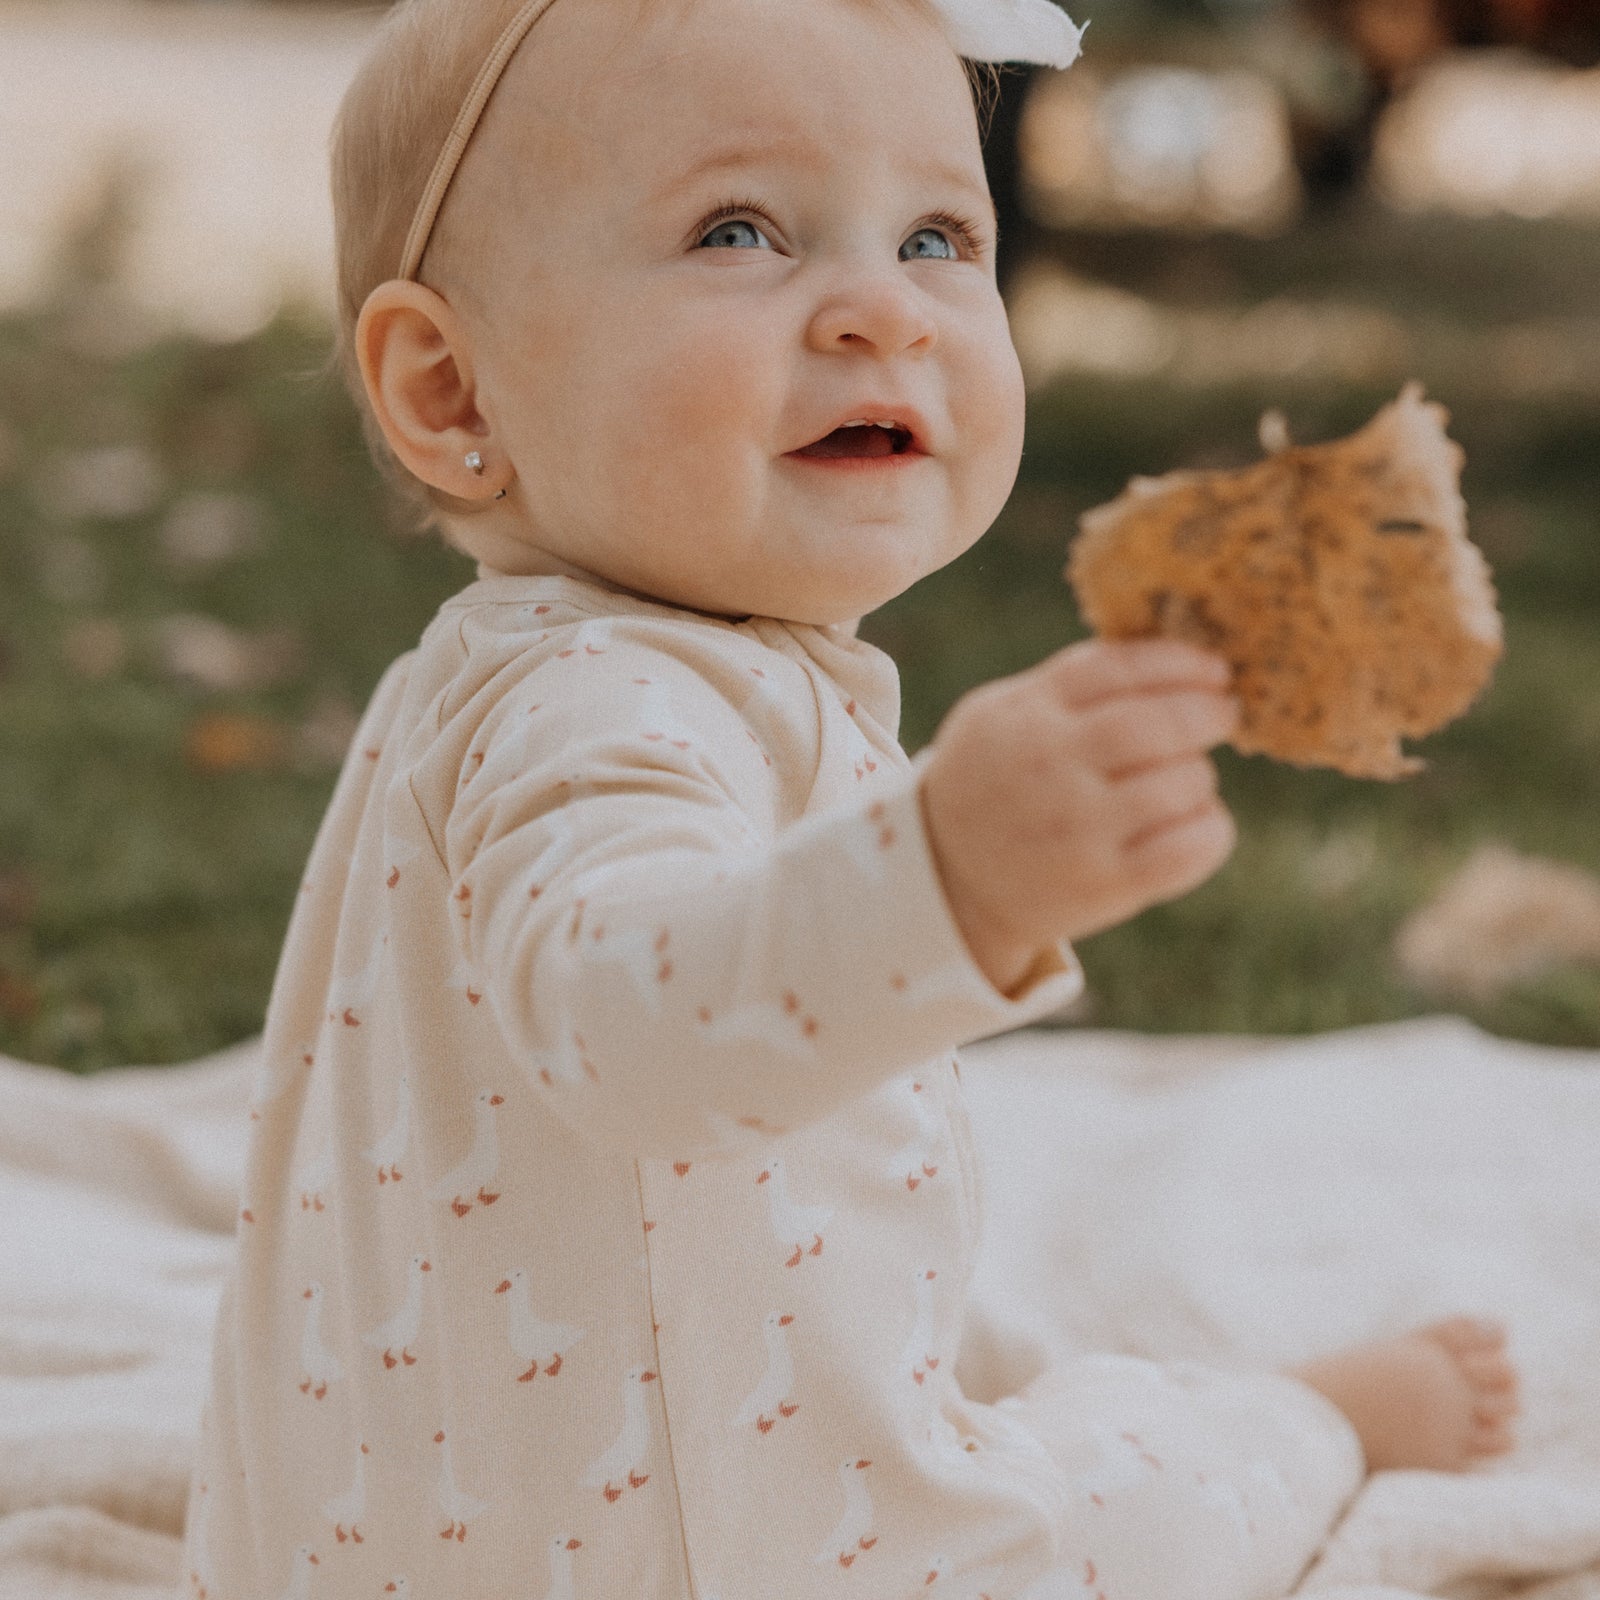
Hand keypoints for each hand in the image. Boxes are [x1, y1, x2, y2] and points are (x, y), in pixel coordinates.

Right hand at [917, 638, 1239, 992]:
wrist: (948, 879)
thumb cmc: (990, 782)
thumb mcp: (999, 716)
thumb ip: (1066, 686)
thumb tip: (1167, 658)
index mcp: (1028, 715)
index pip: (1118, 668)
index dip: (1178, 662)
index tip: (1213, 669)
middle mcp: (1052, 767)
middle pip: (1157, 724)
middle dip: (1206, 713)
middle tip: (1223, 714)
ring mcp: (1078, 828)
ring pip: (1182, 783)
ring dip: (1200, 774)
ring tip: (1189, 777)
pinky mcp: (1103, 883)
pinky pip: (1188, 849)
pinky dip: (1210, 829)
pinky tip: (1197, 821)